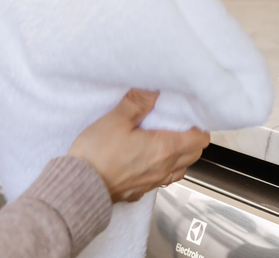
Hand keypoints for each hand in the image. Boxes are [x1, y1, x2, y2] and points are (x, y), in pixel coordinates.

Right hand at [68, 90, 209, 202]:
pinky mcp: (140, 190)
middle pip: (195, 153)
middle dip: (192, 138)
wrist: (77, 188)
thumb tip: (154, 88)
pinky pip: (163, 179)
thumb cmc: (96, 156)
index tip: (190, 116)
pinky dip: (164, 168)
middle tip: (179, 125)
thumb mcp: (116, 119)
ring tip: (167, 140)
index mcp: (165, 148)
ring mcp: (154, 182)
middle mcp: (164, 168)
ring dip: (181, 155)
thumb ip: (138, 102)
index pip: (200, 139)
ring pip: (181, 168)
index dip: (199, 126)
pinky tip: (151, 159)